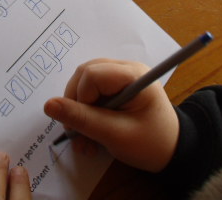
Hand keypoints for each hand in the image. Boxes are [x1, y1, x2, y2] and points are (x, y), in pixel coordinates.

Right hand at [44, 58, 178, 171]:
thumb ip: (83, 119)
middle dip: (76, 106)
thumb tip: (48, 105)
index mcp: (132, 75)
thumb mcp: (116, 135)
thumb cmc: (151, 143)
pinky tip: (90, 137)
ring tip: (85, 142)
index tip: (86, 125)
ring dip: (79, 114)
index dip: (81, 98)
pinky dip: (86, 115)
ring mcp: (120, 78)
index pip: (91, 74)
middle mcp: (125, 69)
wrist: (173, 152)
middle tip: (79, 135)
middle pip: (84, 75)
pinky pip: (90, 93)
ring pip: (83, 85)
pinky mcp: (115, 89)